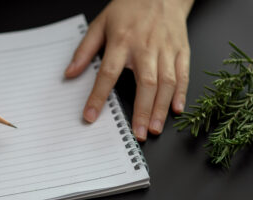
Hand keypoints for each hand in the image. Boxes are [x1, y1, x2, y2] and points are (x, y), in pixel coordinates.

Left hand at [65, 0, 192, 140]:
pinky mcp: (182, 50)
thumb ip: (84, 50)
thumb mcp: (100, 23)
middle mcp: (145, 47)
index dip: (98, 96)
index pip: (107, 73)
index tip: (90, 116)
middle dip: (142, 111)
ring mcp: (166, 49)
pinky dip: (181, 93)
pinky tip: (177, 110)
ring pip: (166, 82)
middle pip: (145, 83)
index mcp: (121, 41)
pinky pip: (183, 74)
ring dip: (161, 108)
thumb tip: (69, 73)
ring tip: (155, 128)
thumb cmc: (130, 7)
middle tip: (138, 134)